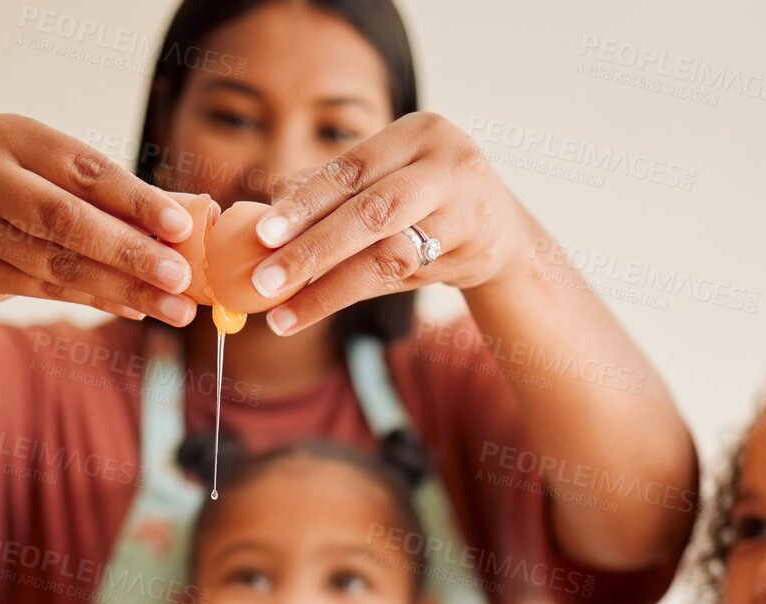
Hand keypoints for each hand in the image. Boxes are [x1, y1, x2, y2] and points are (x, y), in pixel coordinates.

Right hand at [0, 113, 200, 324]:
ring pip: (58, 264)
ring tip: (173, 306)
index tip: (183, 227)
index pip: (85, 170)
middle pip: (65, 219)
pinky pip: (47, 290)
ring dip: (123, 288)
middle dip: (131, 252)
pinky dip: (97, 300)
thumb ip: (126, 195)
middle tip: (181, 278)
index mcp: (10, 134)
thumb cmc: (34, 192)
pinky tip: (136, 307)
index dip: (136, 200)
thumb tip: (202, 219)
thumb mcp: (68, 178)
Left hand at [243, 111, 528, 334]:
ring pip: (386, 252)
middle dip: (313, 247)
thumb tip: (268, 202)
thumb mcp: (388, 182)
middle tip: (264, 277)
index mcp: (418, 132)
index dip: (304, 202)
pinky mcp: (472, 252)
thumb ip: (337, 189)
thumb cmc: (429, 201)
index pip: (351, 169)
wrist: (503, 234)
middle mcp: (446, 164)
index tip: (262, 233)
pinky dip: (350, 294)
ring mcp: (464, 210)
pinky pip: (400, 278)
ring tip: (280, 309)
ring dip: (327, 285)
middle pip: (370, 210)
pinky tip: (311, 309)